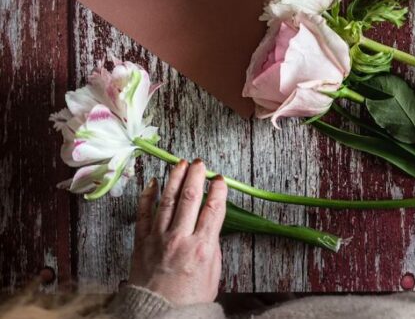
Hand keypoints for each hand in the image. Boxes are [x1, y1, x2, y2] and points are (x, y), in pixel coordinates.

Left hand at [128, 159, 226, 305]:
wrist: (158, 314)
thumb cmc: (189, 299)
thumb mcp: (212, 273)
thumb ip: (211, 246)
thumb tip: (209, 226)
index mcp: (202, 248)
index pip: (213, 209)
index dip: (218, 190)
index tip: (220, 180)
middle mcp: (180, 239)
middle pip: (190, 198)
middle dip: (196, 176)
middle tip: (200, 163)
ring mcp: (158, 239)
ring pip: (167, 200)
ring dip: (175, 179)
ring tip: (180, 163)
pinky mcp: (141, 243)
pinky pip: (143, 214)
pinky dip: (147, 196)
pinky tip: (152, 183)